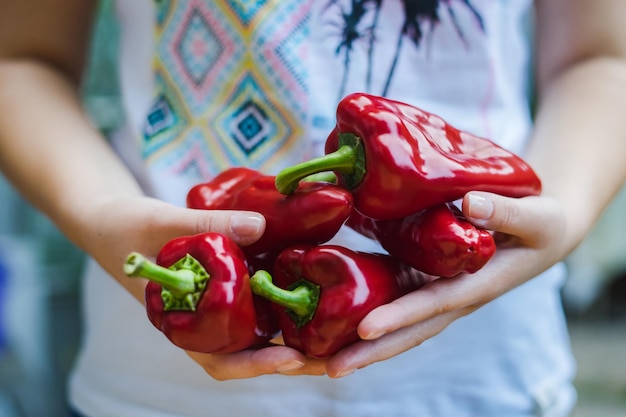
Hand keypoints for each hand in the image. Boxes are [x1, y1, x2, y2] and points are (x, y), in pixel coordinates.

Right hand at [77, 194, 326, 378]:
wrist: (110, 220)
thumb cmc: (126, 228)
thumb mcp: (161, 222)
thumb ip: (206, 226)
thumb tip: (260, 226)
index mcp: (179, 323)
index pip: (218, 359)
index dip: (255, 365)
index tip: (291, 360)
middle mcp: (200, 321)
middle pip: (247, 353)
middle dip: (288, 359)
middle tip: (332, 357)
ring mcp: (212, 306)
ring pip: (254, 330)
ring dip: (290, 335)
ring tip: (332, 334)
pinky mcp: (222, 287)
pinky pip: (251, 301)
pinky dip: (277, 304)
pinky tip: (307, 294)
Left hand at [324, 191, 566, 377]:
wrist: (539, 233)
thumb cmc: (541, 225)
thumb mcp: (536, 217)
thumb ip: (507, 212)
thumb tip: (469, 203)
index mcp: (476, 286)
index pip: (434, 305)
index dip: (401, 317)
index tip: (366, 329)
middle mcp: (450, 297)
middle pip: (406, 330)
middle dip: (368, 351)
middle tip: (326, 368)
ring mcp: (434, 290)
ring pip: (394, 322)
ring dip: (357, 341)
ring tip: (314, 356)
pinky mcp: (423, 277)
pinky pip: (390, 297)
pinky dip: (361, 310)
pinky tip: (328, 313)